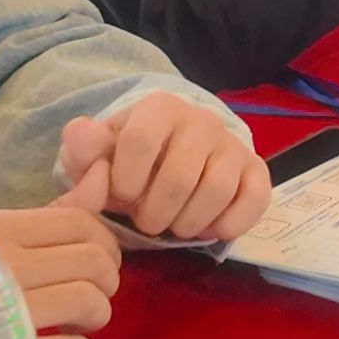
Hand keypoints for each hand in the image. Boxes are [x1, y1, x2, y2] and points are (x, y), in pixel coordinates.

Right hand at [0, 193, 121, 338]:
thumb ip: (52, 213)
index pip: (80, 222)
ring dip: (95, 315)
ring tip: (77, 323)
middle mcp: (2, 268)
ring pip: (89, 303)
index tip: (100, 260)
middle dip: (106, 281)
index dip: (105, 241)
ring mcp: (5, 316)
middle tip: (92, 294)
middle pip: (93, 263)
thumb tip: (102, 176)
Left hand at [61, 91, 272, 245]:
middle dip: (156, 213)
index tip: (121, 198)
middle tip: (147, 222)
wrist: (175, 153)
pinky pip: (254, 199)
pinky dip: (229, 224)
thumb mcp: (98, 154)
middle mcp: (202, 120)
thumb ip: (83, 148)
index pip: (140, 140)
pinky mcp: (256, 170)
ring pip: (217, 191)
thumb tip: (82, 133)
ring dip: (189, 223)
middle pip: (179, 177)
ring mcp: (232, 145)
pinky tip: (208, 230)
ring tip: (174, 226)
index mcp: (160, 108)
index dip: (125, 181)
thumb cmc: (130, 160)